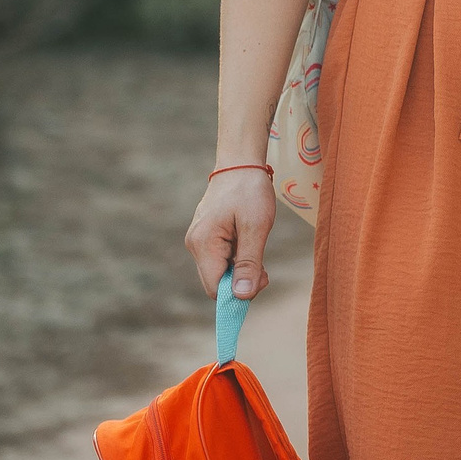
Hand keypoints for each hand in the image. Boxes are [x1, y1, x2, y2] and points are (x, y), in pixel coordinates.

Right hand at [184, 166, 276, 300]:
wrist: (240, 163)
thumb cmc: (250, 191)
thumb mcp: (256, 227)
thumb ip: (249, 262)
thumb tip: (242, 296)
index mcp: (203, 244)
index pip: (214, 288)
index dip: (236, 294)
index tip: (263, 280)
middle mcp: (195, 245)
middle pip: (216, 282)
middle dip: (241, 281)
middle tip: (265, 267)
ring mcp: (199, 240)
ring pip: (219, 271)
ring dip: (240, 269)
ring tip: (257, 248)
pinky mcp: (206, 236)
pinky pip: (220, 258)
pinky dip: (236, 259)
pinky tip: (249, 244)